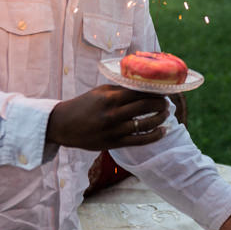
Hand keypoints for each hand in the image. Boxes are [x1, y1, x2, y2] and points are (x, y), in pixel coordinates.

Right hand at [46, 84, 168, 150]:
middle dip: (160, 103)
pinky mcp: (114, 143)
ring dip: (160, 118)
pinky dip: (154, 136)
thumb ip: (120, 89)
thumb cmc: (83, 105)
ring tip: (166, 113)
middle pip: (145, 106)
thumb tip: (142, 85)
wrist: (63, 125)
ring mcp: (114, 130)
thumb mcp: (100, 92)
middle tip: (167, 101)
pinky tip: (163, 131)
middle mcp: (113, 114)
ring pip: (145, 124)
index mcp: (110, 98)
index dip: (154, 90)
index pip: (139, 92)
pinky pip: (139, 140)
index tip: (163, 89)